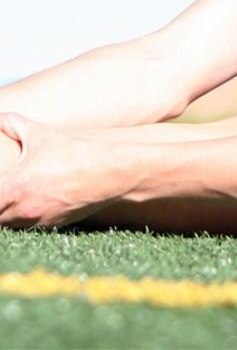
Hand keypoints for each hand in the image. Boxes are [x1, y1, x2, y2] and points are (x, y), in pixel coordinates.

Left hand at [0, 113, 120, 227]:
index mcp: (14, 188)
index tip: (0, 183)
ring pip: (11, 224)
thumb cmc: (76, 151)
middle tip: (7, 187)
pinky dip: (29, 215)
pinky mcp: (54, 225)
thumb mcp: (42, 133)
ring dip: (10, 211)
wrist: (111, 170)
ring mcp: (39, 220)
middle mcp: (24, 210)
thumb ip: (13, 124)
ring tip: (20, 192)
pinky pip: (31, 226)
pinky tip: (38, 198)